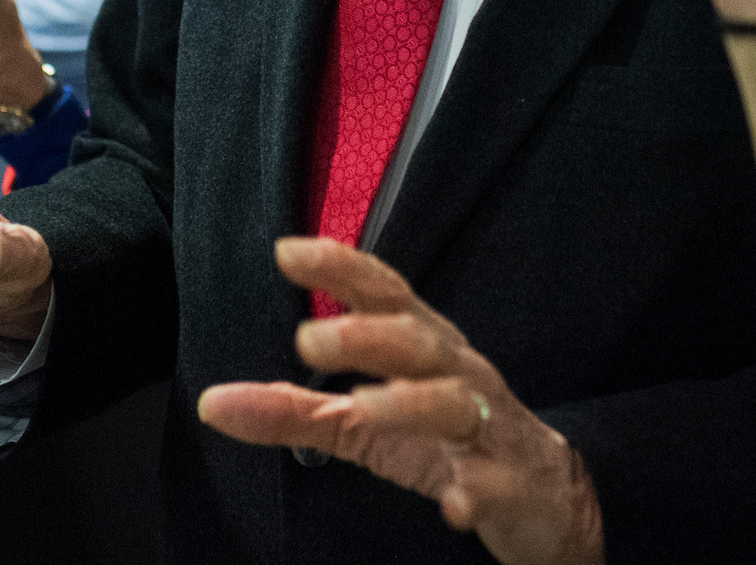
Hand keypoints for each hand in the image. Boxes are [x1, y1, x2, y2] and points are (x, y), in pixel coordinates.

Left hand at [198, 240, 605, 564]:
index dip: (342, 267)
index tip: (287, 251)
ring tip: (362, 408)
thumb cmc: (445, 445)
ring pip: (454, 404)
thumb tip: (211, 403)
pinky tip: (454, 505)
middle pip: (418, 341)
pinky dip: (474, 491)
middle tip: (309, 337)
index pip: (384, 294)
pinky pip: (492, 484)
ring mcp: (488, 428)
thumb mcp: (363, 426)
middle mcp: (458, 374)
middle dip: (368, 334)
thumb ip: (292, 411)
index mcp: (424, 349)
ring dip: (409, 403)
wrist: (545, 499)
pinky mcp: (511, 484)